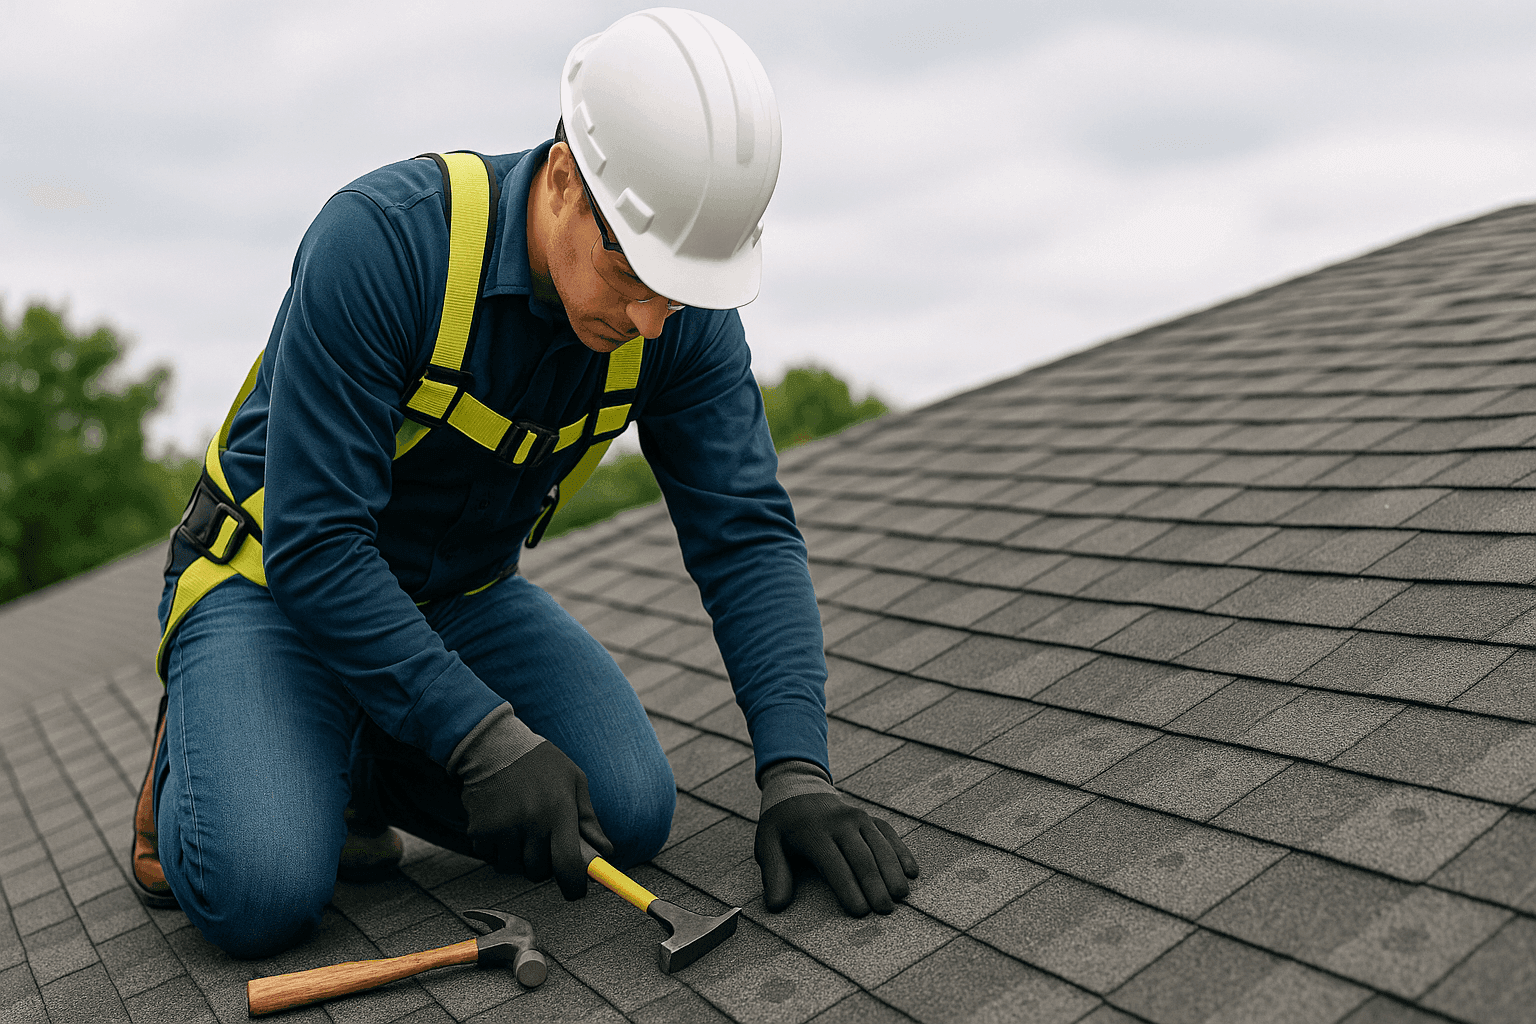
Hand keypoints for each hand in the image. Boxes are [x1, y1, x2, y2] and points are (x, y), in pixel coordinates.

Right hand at [459, 739, 612, 899]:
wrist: (493, 746)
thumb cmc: (541, 763)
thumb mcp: (574, 781)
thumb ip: (589, 820)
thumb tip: (605, 854)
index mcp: (558, 811)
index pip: (568, 865)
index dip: (574, 886)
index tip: (575, 891)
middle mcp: (530, 822)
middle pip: (539, 872)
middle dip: (545, 865)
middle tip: (544, 842)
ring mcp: (503, 828)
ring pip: (514, 868)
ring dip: (520, 859)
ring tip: (523, 829)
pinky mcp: (479, 830)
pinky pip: (492, 859)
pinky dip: (499, 851)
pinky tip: (503, 826)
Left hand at [754, 762, 919, 915]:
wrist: (798, 790)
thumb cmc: (782, 826)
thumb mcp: (767, 845)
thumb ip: (773, 875)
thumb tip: (776, 906)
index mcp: (814, 832)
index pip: (835, 865)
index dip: (849, 889)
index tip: (860, 911)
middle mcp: (841, 822)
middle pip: (862, 857)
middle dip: (875, 885)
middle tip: (885, 910)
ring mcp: (859, 818)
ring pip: (881, 847)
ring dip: (892, 871)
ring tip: (901, 896)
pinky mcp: (871, 819)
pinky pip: (890, 835)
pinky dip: (902, 853)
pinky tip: (911, 872)